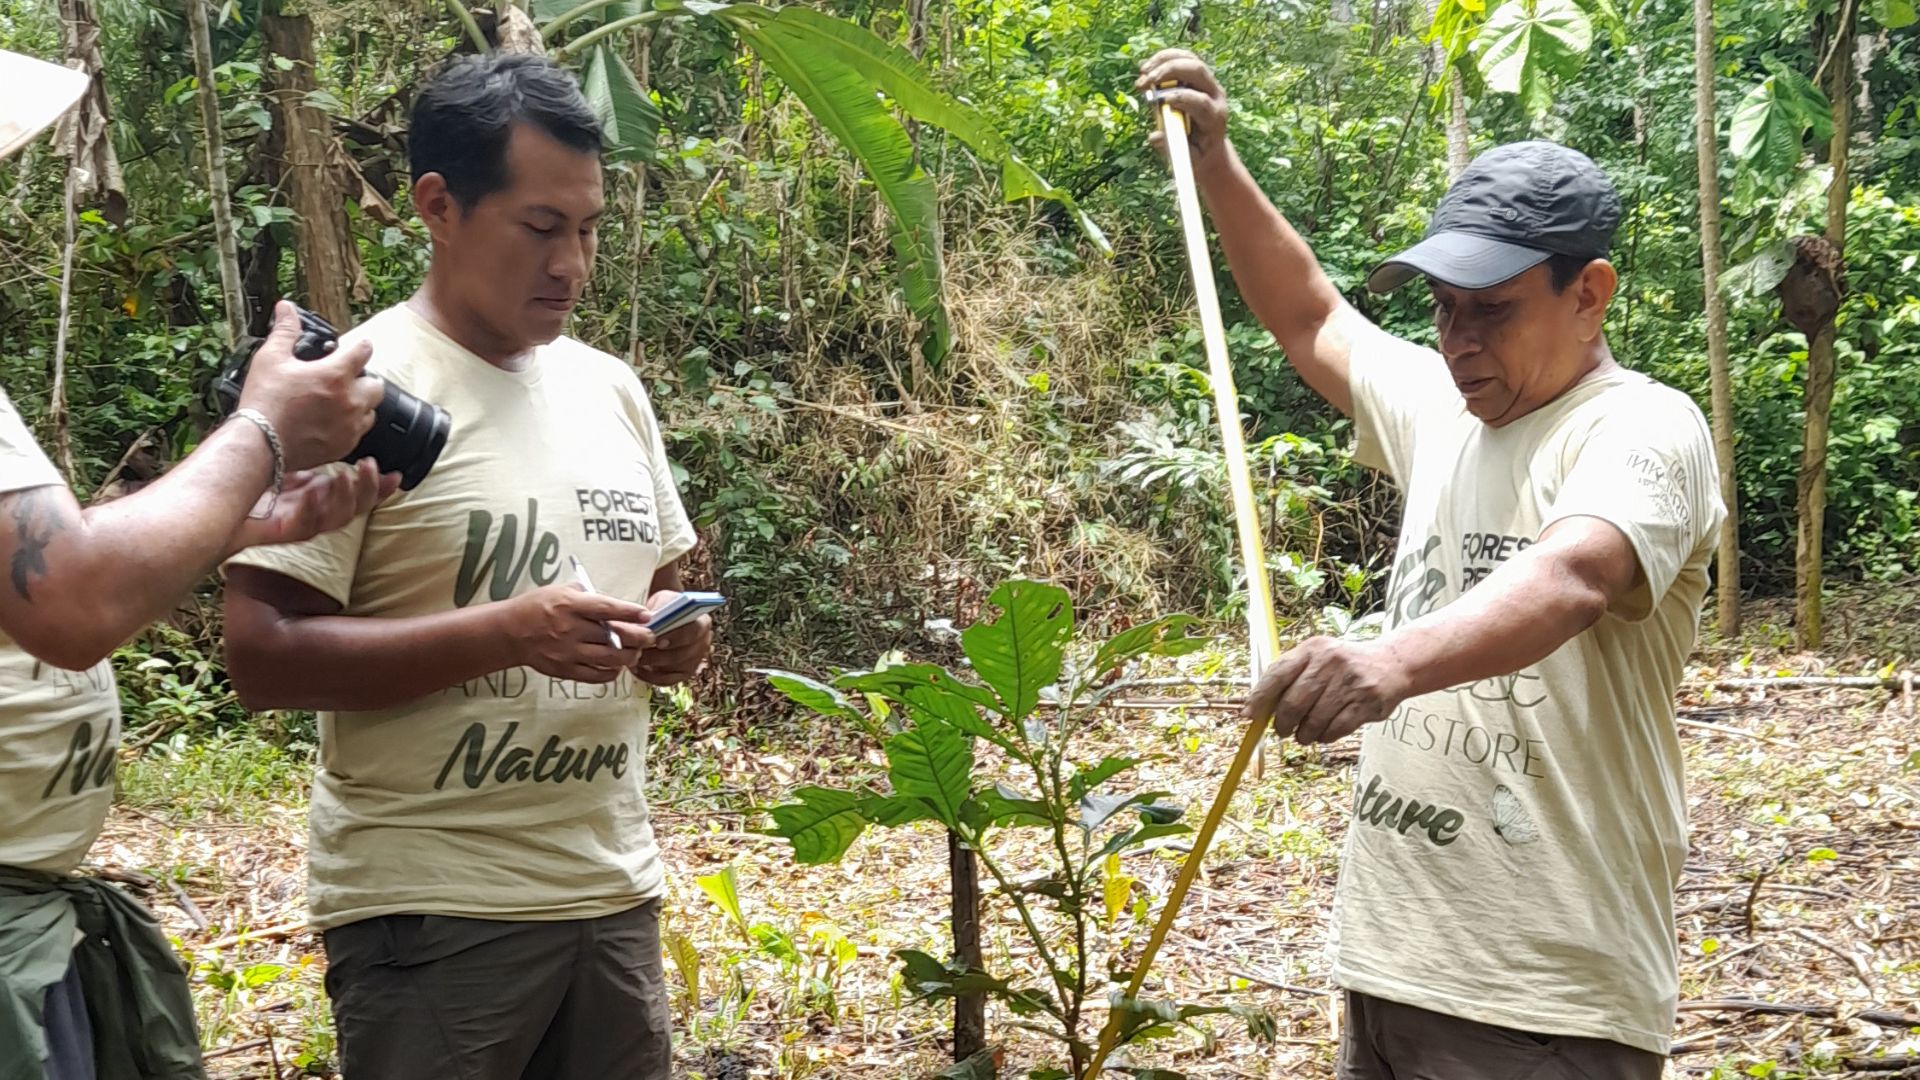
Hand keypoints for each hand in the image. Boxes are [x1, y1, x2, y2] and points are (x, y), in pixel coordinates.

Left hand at [224, 458, 399, 555]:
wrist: (214, 504)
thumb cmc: (246, 482)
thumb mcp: (284, 459)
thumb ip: (309, 447)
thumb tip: (331, 423)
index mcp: (318, 495)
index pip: (359, 494)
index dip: (379, 487)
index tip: (395, 476)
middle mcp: (315, 511)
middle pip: (356, 509)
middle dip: (369, 489)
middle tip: (369, 466)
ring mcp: (301, 523)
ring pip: (338, 519)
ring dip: (347, 498)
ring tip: (345, 476)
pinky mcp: (284, 531)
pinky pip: (306, 526)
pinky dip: (312, 509)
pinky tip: (311, 492)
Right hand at [239, 300, 384, 471]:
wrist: (260, 443)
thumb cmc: (264, 401)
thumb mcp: (271, 359)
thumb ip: (285, 331)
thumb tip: (286, 308)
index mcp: (336, 375)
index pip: (364, 351)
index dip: (360, 346)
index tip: (356, 347)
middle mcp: (350, 400)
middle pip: (376, 385)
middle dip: (364, 379)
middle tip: (346, 378)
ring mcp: (350, 425)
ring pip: (371, 410)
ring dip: (360, 403)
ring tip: (340, 400)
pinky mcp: (345, 445)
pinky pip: (359, 432)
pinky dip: (352, 424)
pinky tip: (334, 421)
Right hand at [501, 583, 654, 683]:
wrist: (510, 632)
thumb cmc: (538, 607)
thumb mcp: (561, 590)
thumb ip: (588, 595)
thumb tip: (615, 604)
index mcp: (571, 606)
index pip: (607, 609)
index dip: (630, 613)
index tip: (647, 616)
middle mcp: (571, 630)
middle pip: (614, 637)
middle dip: (639, 638)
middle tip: (650, 637)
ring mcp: (568, 652)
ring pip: (610, 659)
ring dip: (629, 657)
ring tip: (636, 652)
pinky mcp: (565, 670)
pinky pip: (596, 676)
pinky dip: (611, 672)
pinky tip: (616, 666)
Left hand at [632, 588, 712, 686]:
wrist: (664, 617)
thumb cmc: (664, 607)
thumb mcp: (662, 600)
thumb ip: (658, 609)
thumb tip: (649, 622)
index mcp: (703, 623)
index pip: (694, 632)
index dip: (676, 637)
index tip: (657, 641)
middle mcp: (703, 643)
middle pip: (683, 654)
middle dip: (658, 655)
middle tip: (638, 652)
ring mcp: (694, 661)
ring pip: (673, 668)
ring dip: (651, 664)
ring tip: (632, 658)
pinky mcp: (682, 674)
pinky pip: (666, 680)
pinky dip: (649, 676)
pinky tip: (636, 668)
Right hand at [1133, 49, 1231, 167]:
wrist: (1210, 145)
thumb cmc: (1197, 152)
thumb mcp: (1188, 157)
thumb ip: (1172, 148)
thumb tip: (1154, 137)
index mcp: (1215, 117)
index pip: (1201, 101)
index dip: (1181, 97)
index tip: (1161, 100)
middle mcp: (1216, 95)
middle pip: (1197, 71)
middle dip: (1170, 72)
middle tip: (1146, 80)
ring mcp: (1209, 82)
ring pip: (1190, 60)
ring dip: (1165, 61)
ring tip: (1143, 71)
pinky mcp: (1200, 75)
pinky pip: (1184, 58)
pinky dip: (1165, 57)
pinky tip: (1148, 66)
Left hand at [1243, 636, 1411, 745]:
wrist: (1393, 663)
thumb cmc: (1343, 665)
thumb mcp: (1318, 657)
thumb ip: (1290, 676)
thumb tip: (1257, 707)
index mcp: (1313, 649)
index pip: (1277, 674)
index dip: (1258, 698)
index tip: (1247, 716)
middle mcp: (1330, 663)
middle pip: (1293, 703)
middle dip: (1282, 723)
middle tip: (1281, 730)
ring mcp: (1350, 683)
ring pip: (1313, 721)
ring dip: (1304, 734)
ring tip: (1304, 734)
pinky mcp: (1366, 703)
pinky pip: (1335, 729)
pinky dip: (1324, 736)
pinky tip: (1324, 733)